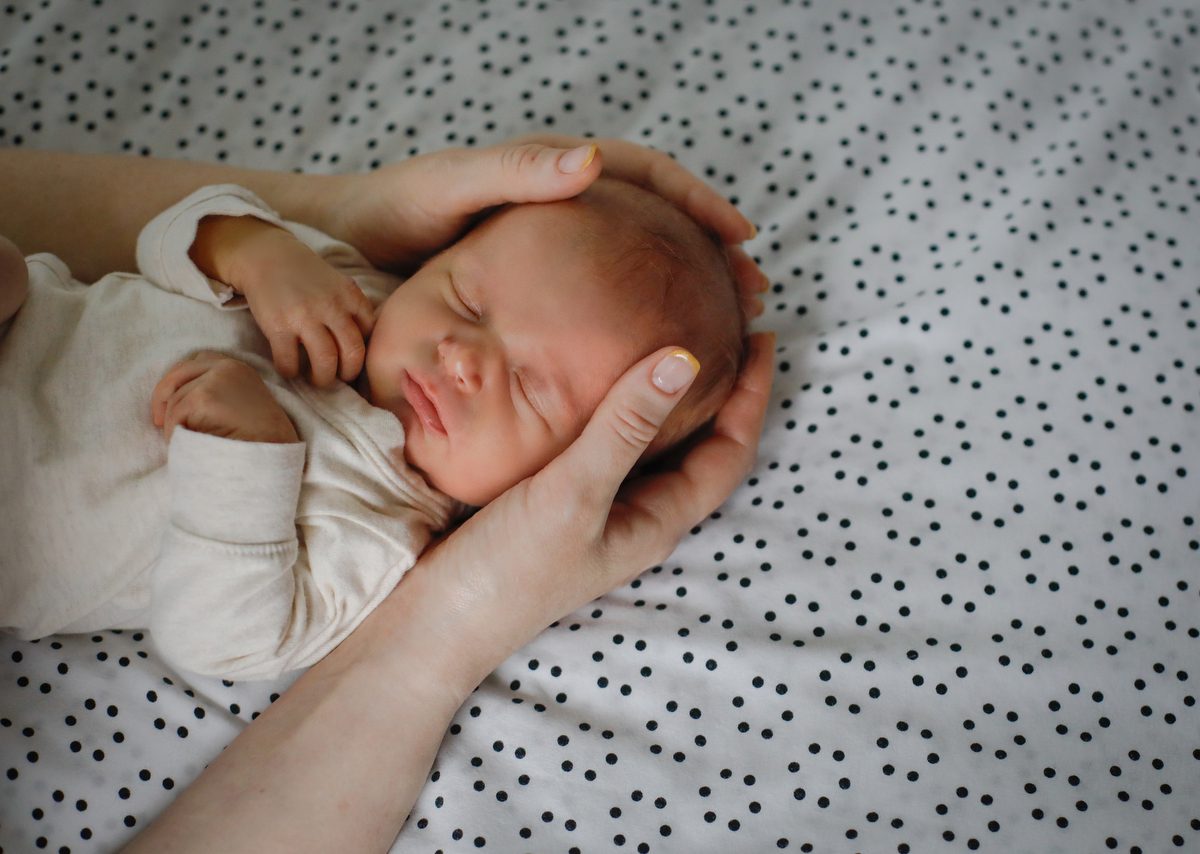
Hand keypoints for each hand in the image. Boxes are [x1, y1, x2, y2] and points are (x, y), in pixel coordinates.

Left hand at [151, 351, 299, 444]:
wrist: (275, 453)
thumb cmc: (261, 438)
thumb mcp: (244, 404)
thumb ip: (220, 392)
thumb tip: (178, 398)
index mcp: (239, 367)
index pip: (198, 360)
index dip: (179, 378)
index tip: (171, 399)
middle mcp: (227, 366)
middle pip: (178, 373)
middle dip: (162, 396)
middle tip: (158, 421)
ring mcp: (216, 379)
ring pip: (175, 399)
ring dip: (172, 423)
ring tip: (182, 441)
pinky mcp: (205, 397)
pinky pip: (176, 414)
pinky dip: (174, 432)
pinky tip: (185, 445)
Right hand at [191, 216, 375, 385]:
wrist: (266, 256)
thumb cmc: (306, 275)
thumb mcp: (338, 284)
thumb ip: (354, 307)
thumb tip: (368, 340)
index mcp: (350, 296)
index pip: (369, 334)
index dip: (363, 352)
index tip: (352, 359)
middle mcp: (331, 307)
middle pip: (353, 353)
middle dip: (349, 373)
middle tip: (339, 377)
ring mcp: (304, 317)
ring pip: (326, 363)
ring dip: (323, 379)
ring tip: (317, 379)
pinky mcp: (278, 327)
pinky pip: (290, 362)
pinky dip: (291, 373)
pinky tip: (290, 369)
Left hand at [323, 136, 767, 313]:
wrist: (346, 247)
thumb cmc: (394, 210)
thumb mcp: (455, 186)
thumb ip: (519, 173)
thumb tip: (594, 160)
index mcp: (556, 172)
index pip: (648, 176)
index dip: (698, 203)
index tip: (739, 236)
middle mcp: (565, 205)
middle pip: (656, 222)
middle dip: (707, 251)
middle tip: (750, 289)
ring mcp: (556, 249)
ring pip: (638, 261)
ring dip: (683, 286)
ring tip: (722, 321)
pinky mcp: (538, 286)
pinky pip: (605, 295)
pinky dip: (638, 315)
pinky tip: (652, 347)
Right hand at [401, 332, 774, 677]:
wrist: (431, 626)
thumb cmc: (507, 572)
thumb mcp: (571, 494)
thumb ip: (623, 428)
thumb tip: (684, 358)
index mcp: (657, 520)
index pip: (729, 452)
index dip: (752, 396)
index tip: (762, 335)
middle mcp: (637, 515)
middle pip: (702, 446)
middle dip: (722, 389)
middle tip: (726, 324)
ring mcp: (598, 509)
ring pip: (655, 443)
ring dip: (672, 394)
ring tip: (673, 338)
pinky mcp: (559, 499)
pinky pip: (608, 443)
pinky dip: (621, 406)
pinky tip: (599, 377)